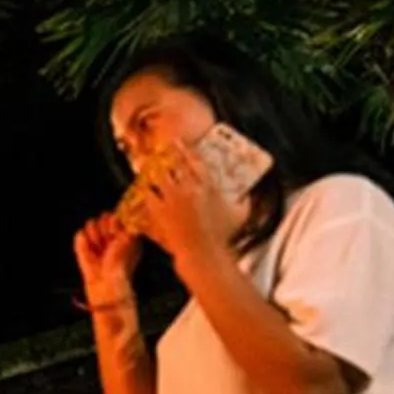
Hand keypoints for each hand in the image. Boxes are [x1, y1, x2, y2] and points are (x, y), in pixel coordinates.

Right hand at [73, 211, 140, 308]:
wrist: (107, 277)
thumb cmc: (122, 261)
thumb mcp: (131, 240)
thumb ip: (129, 223)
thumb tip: (121, 214)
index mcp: (122, 229)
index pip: (117, 212)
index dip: (116, 221)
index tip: (118, 233)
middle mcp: (108, 231)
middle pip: (103, 215)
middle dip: (106, 229)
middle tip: (110, 242)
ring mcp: (95, 236)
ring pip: (91, 222)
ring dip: (97, 237)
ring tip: (102, 250)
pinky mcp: (82, 242)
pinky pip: (81, 233)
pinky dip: (86, 243)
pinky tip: (92, 252)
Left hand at [123, 140, 234, 272]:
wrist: (203, 252)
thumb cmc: (224, 236)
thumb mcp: (240, 214)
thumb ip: (246, 200)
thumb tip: (251, 193)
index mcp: (207, 186)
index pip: (194, 161)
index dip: (185, 149)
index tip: (177, 141)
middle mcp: (187, 189)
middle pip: (172, 164)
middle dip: (165, 154)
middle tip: (158, 148)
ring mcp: (171, 199)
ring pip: (157, 176)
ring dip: (152, 169)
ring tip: (146, 163)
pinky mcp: (159, 211)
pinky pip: (147, 194)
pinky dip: (145, 188)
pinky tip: (142, 186)